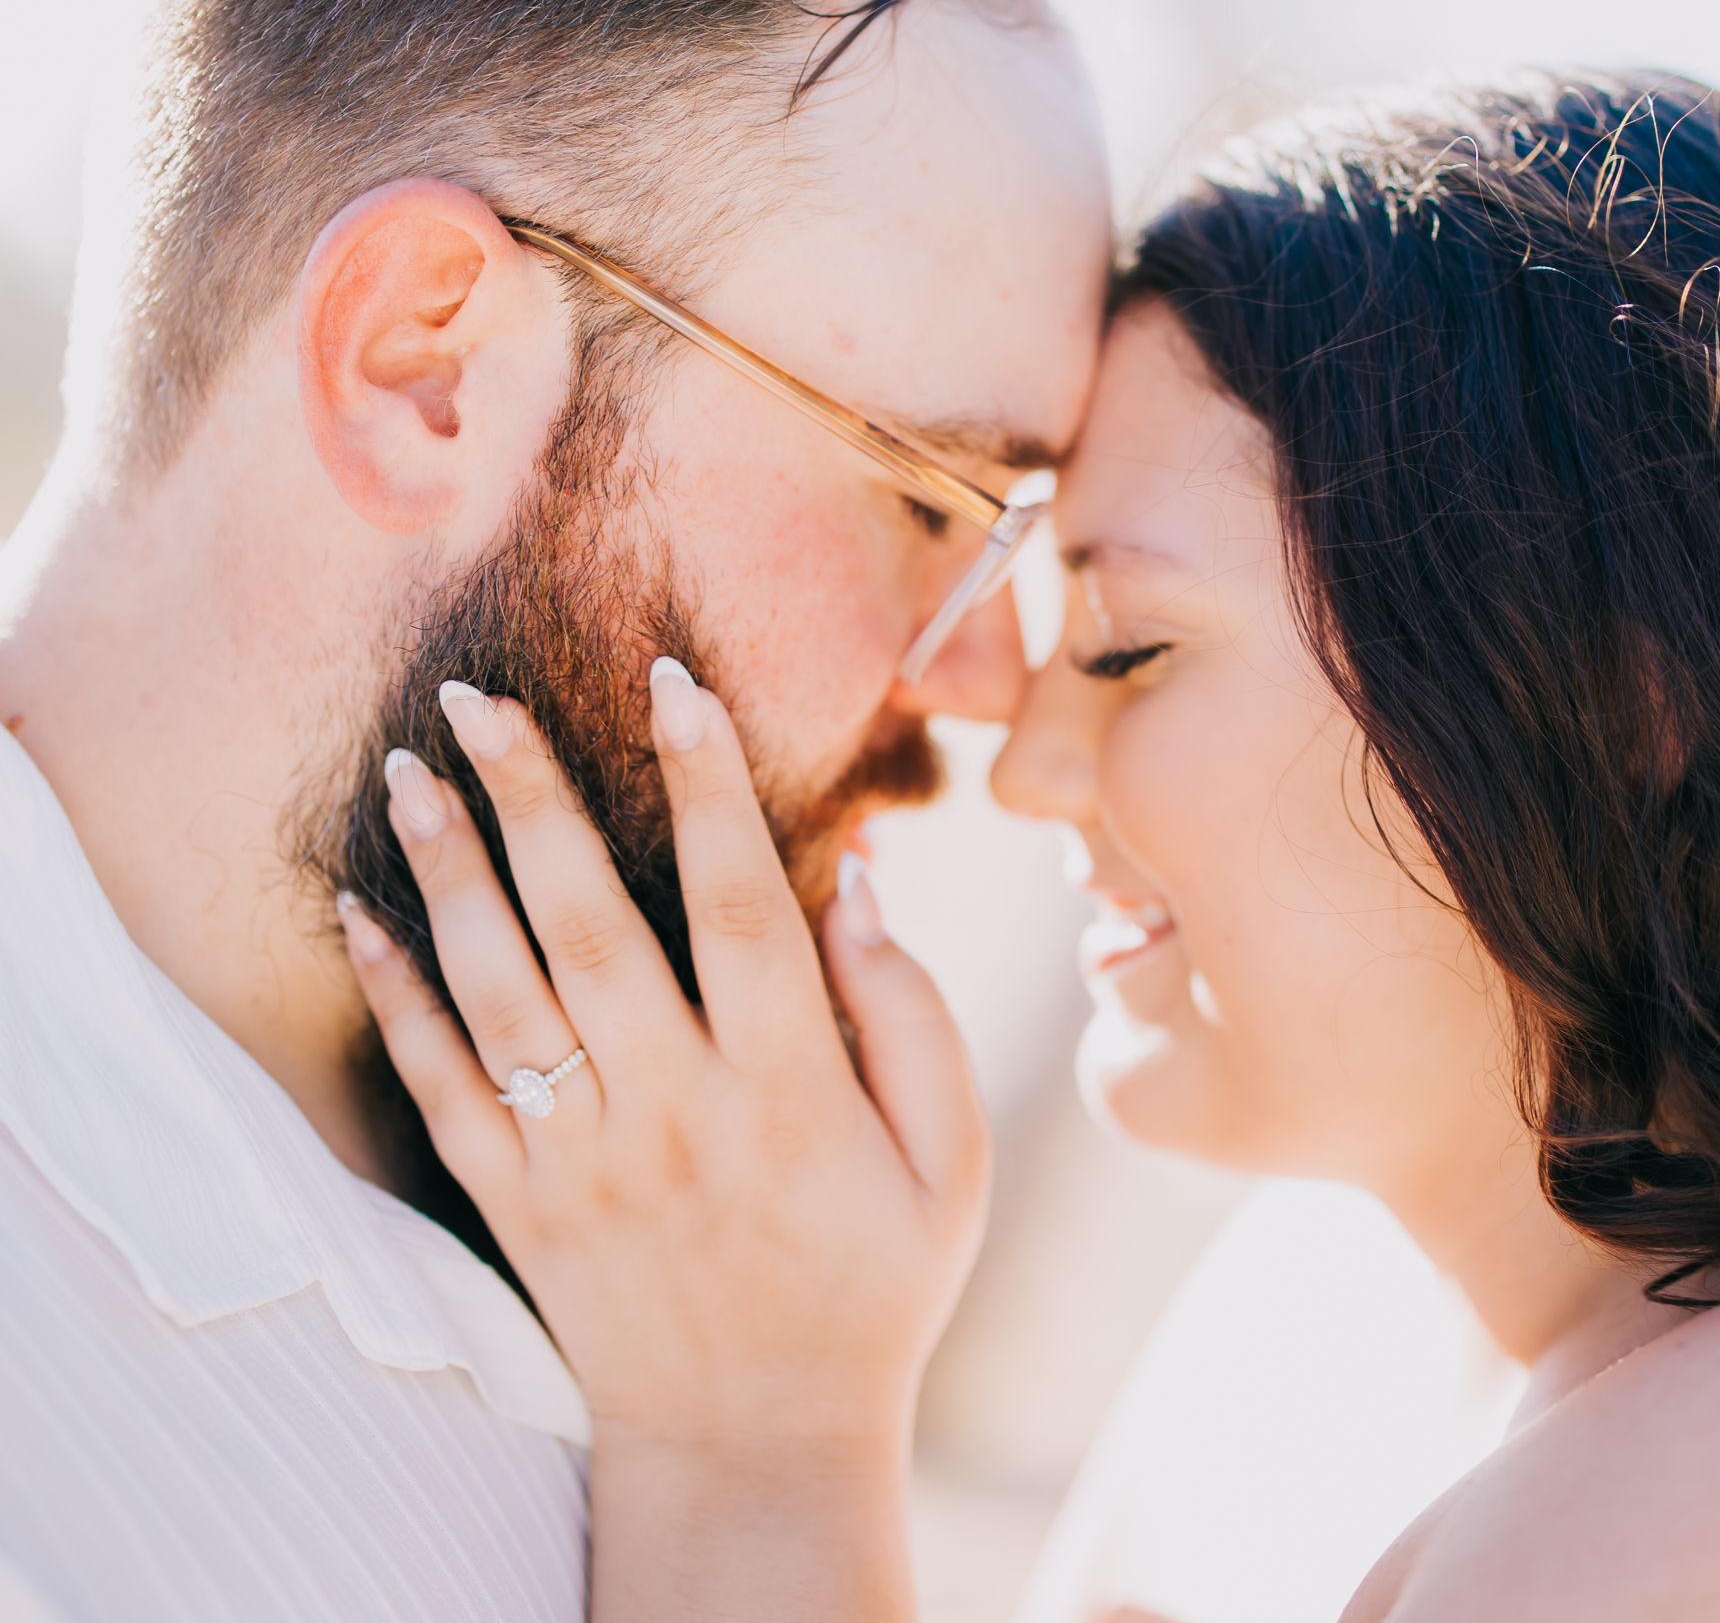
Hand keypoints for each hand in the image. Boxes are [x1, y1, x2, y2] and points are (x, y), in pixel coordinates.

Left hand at [337, 659, 990, 1463]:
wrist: (756, 1444)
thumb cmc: (871, 1286)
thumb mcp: (949, 1162)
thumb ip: (912, 1017)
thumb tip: (854, 881)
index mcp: (791, 1095)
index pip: (745, 910)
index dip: (713, 788)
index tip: (676, 683)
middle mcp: (676, 1117)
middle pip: (593, 930)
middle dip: (534, 801)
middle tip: (481, 697)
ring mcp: (583, 1165)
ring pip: (501, 997)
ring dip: (450, 875)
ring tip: (410, 768)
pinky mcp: (520, 1206)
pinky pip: (442, 1091)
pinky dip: (395, 999)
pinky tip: (361, 912)